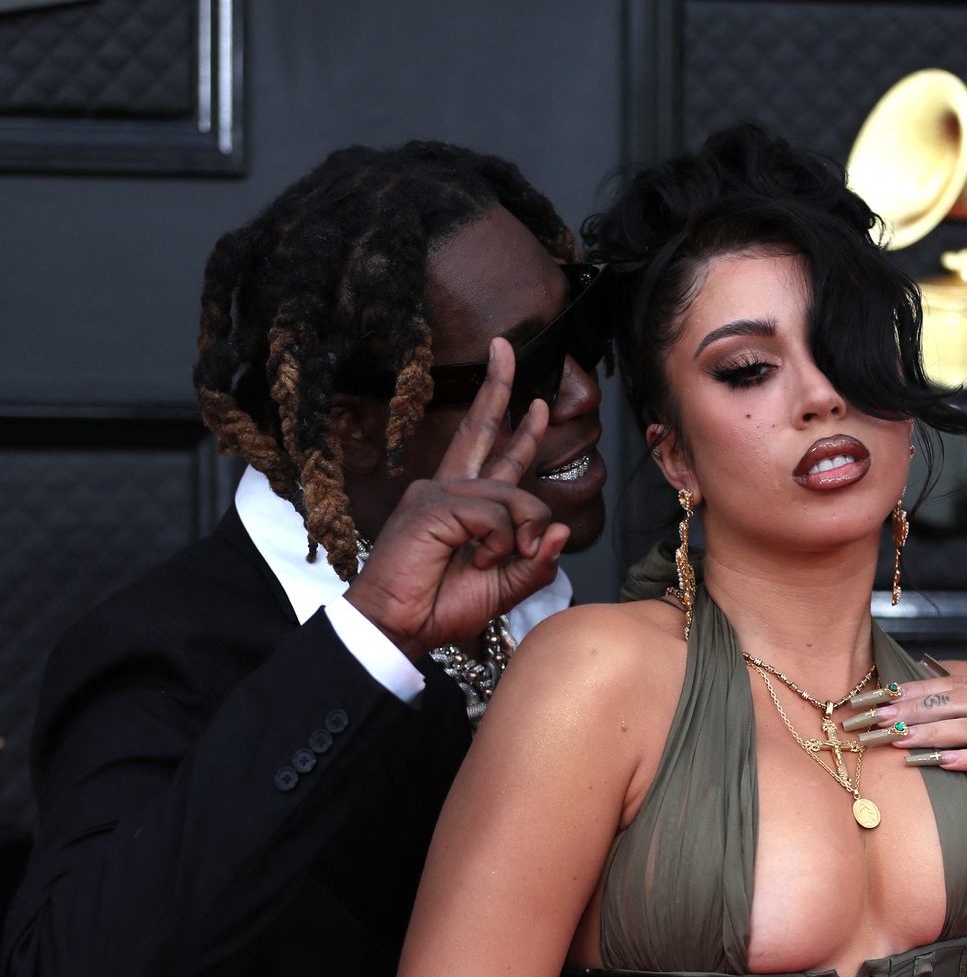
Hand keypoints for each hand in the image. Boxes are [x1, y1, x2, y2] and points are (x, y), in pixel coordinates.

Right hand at [343, 338, 569, 657]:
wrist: (396, 629)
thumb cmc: (439, 609)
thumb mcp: (503, 588)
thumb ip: (535, 563)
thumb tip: (560, 530)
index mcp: (462, 503)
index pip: (489, 453)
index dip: (511, 422)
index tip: (532, 398)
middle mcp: (448, 489)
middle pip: (482, 429)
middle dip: (498, 386)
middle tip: (504, 346)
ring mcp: (438, 493)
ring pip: (511, 494)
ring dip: (519, 534)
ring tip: (492, 563)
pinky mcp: (434, 505)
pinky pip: (494, 514)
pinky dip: (498, 542)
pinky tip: (477, 559)